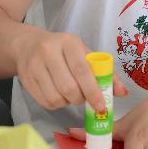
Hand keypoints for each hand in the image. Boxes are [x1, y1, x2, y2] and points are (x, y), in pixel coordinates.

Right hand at [13, 30, 127, 111]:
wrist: (27, 45)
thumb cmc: (62, 50)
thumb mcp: (84, 54)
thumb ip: (104, 73)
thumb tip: (123, 92)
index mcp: (68, 42)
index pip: (82, 70)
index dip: (93, 91)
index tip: (101, 106)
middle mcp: (48, 51)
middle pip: (68, 87)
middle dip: (80, 99)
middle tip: (83, 98)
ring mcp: (34, 65)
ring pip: (55, 97)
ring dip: (67, 102)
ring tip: (69, 95)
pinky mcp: (25, 78)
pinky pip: (44, 101)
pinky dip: (55, 104)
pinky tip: (58, 95)